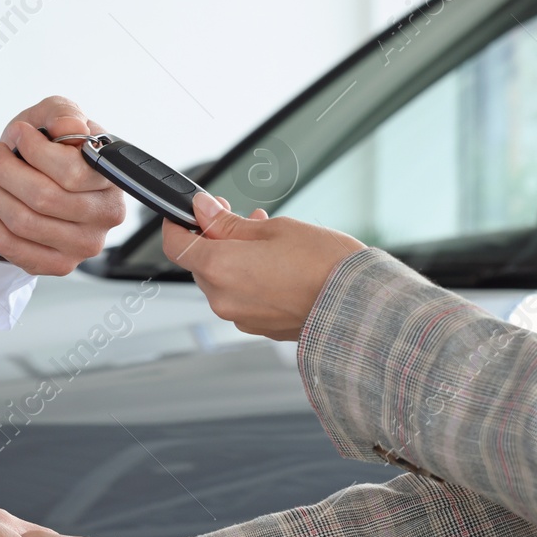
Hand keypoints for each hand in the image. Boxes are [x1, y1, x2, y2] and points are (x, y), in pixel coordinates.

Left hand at [0, 96, 126, 274]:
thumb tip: (70, 128)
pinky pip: (11, 246)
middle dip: (5, 171)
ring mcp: (83, 246)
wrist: (42, 180)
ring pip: (23, 222)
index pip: (73, 172)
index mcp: (111, 179)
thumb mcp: (57, 118)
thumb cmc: (52, 149)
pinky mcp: (58, 265)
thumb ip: (64, 113)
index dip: (37, 151)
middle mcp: (105, 216)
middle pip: (43, 199)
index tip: (18, 133)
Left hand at [162, 191, 365, 340]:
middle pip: (200, 263)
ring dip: (234, 257)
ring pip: (221, 280)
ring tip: (265, 235)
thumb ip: (228, 223)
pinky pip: (241, 297)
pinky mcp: (259, 327)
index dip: (178, 223)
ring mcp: (240, 317)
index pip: (176, 245)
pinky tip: (274, 262)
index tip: (189, 210)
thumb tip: (202, 210)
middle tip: (238, 215)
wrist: (360, 305)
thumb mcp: (274, 228)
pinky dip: (249, 278)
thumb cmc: (324, 264)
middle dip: (213, 238)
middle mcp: (223, 299)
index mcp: (220, 269)